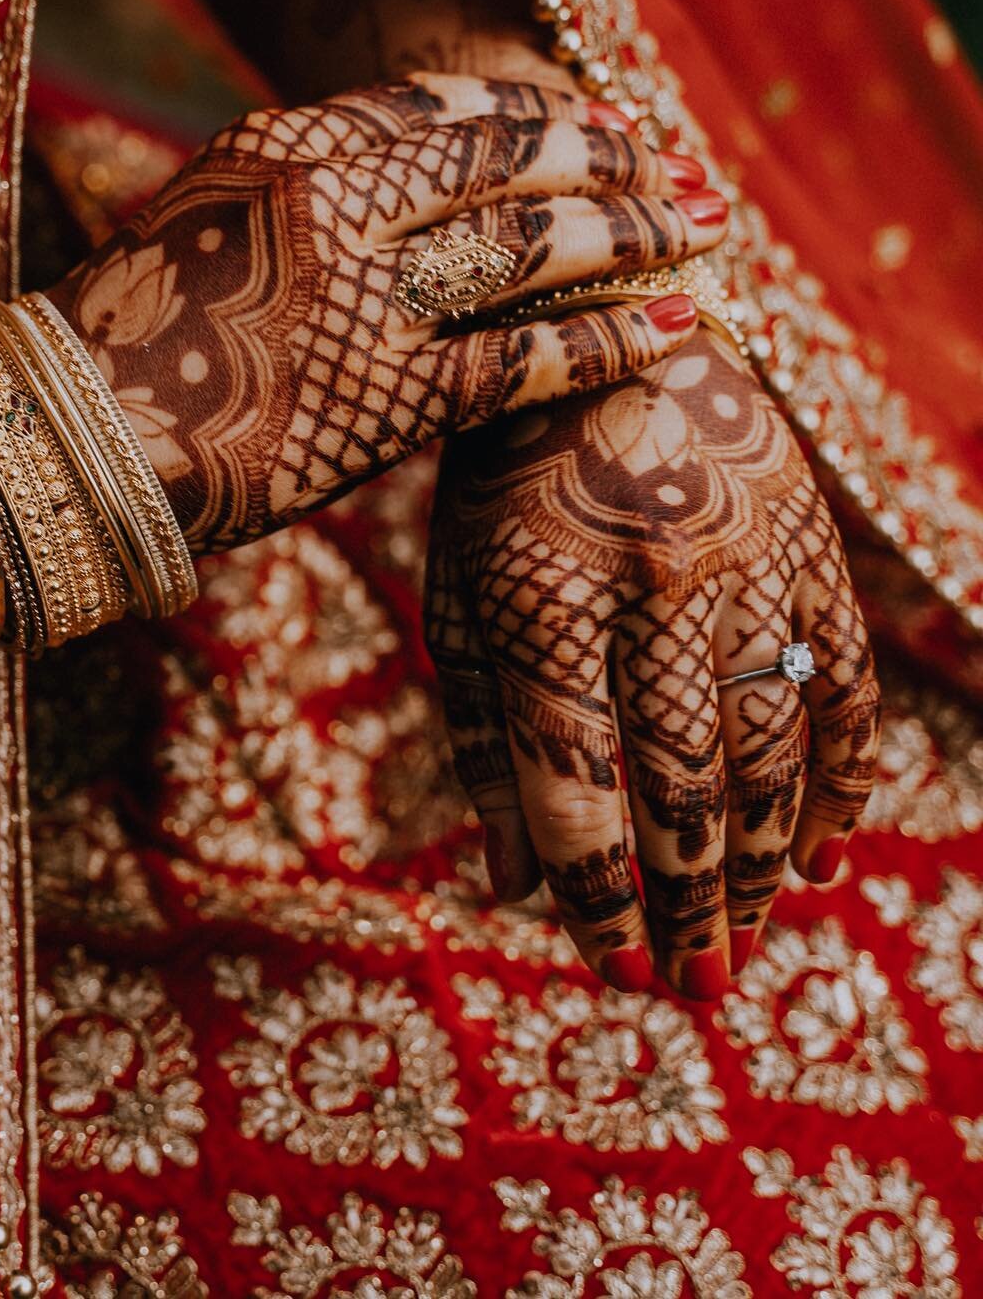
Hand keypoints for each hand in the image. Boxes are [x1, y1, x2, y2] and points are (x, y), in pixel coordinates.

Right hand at [47, 74, 727, 552]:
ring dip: (635, 237)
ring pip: (538, 248)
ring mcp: (366, 296)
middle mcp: (335, 199)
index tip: (602, 126)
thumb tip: (405, 190)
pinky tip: (675, 334)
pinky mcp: (388, 398)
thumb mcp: (210, 224)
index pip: (449, 111)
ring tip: (701, 236)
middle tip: (684, 173)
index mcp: (287, 142)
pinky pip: (531, 360)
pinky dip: (614, 343)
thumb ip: (308, 193)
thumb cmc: (127, 342)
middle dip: (615, 163)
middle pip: (513, 163)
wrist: (58, 444)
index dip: (543, 116)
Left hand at [426, 330, 879, 998]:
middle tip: (699, 985)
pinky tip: (823, 853)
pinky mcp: (812, 544)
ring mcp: (748, 559)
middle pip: (685, 782)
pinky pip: (847, 689)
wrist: (612, 324)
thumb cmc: (508, 473)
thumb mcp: (460, 586)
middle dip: (694, 902)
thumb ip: (480, 731)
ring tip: (748, 936)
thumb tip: (508, 883)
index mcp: (541, 590)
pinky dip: (844, 783)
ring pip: (775, 750)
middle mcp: (652, 581)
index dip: (596, 889)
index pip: (574, 779)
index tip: (614, 964)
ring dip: (765, 862)